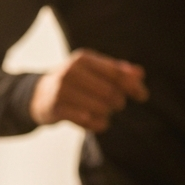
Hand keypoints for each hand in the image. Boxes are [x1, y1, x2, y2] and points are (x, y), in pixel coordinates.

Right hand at [29, 49, 147, 132]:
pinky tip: (96, 123)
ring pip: (101, 109)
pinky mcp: (57, 108)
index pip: (116, 73)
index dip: (133, 85)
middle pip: (110, 93)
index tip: (143, 96)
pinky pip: (87, 121)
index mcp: (84, 59)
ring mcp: (63, 90)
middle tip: (115, 106)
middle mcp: (72, 71)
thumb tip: (140, 74)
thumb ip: (117, 71)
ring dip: (107, 116)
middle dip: (118, 102)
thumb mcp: (94, 71)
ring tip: (103, 114)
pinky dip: (96, 125)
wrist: (40, 95)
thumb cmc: (75, 82)